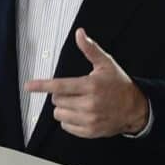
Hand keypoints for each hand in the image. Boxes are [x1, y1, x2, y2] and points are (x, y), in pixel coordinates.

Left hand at [24, 28, 148, 138]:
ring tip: (77, 102)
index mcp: (91, 86)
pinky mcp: (90, 131)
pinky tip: (80, 113)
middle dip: (60, 95)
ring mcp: (89, 119)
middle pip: (57, 100)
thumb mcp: (106, 63)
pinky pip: (66, 126)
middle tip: (74, 91)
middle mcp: (89, 104)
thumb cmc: (119, 84)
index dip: (42, 85)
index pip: (60, 86)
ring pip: (59, 114)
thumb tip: (79, 33)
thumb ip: (90, 49)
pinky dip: (68, 120)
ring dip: (63, 108)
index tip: (29, 86)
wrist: (135, 108)